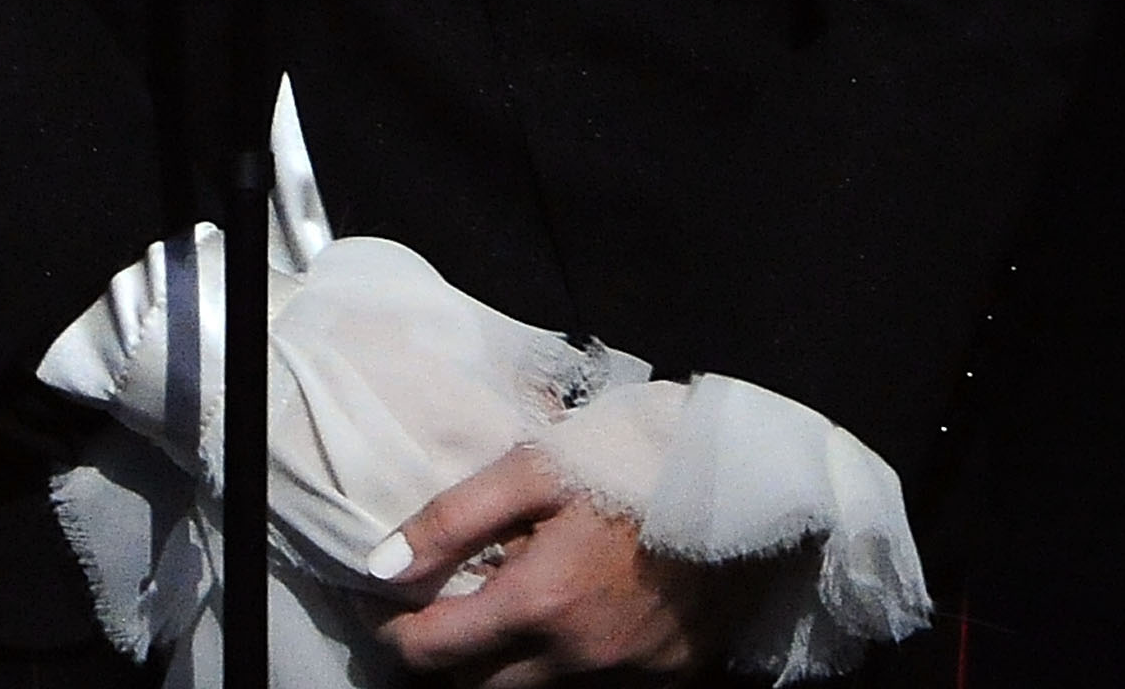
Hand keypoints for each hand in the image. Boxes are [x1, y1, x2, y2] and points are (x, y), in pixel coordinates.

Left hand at [363, 443, 776, 683]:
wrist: (746, 477)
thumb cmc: (635, 457)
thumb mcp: (538, 465)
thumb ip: (456, 517)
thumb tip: (382, 566)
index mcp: (539, 603)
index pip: (432, 651)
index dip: (391, 631)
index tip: (378, 602)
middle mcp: (576, 659)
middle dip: (440, 658)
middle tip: (426, 612)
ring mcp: (624, 678)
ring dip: (495, 668)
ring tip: (485, 617)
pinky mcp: (666, 679)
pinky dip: (555, 668)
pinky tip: (557, 623)